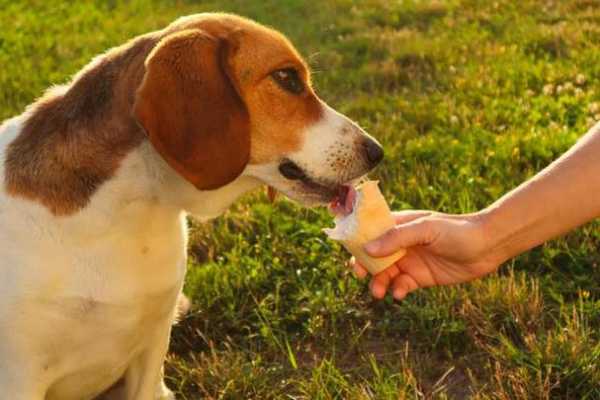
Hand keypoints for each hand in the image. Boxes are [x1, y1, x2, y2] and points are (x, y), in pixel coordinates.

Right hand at [350, 210, 501, 299]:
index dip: (358, 241)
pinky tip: (401, 293)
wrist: (488, 246)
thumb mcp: (425, 229)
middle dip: (364, 266)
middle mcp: (401, 243)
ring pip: (385, 273)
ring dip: (378, 283)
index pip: (371, 231)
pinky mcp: (420, 277)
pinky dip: (397, 290)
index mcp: (399, 225)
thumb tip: (367, 249)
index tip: (350, 253)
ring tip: (379, 292)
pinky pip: (401, 285)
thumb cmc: (457, 230)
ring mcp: (410, 260)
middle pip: (373, 255)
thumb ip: (396, 238)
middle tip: (360, 275)